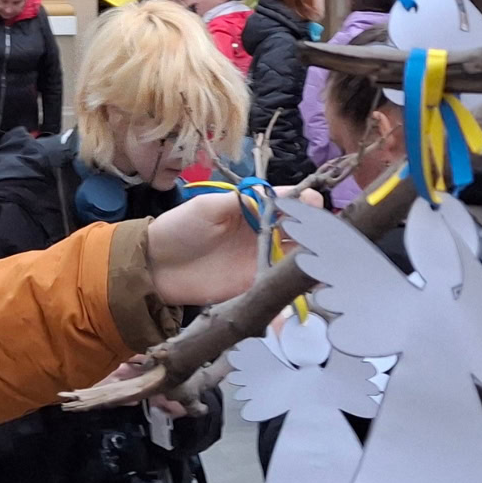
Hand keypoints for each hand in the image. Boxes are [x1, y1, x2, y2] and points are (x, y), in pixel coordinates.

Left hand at [141, 189, 311, 304]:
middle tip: (327, 233)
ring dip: (313, 258)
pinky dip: (296, 286)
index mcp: (252, 209)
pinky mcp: (255, 287)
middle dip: (318, 230)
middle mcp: (263, 234)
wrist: (155, 267)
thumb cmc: (180, 228)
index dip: (304, 203)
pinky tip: (310, 284)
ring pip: (296, 258)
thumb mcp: (209, 207)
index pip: (288, 203)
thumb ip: (243, 202)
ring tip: (326, 258)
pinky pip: (281, 285)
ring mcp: (261, 261)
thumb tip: (280, 195)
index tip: (315, 204)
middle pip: (300, 231)